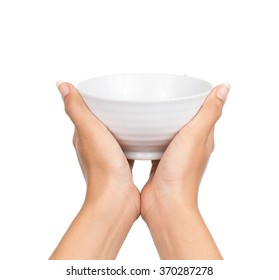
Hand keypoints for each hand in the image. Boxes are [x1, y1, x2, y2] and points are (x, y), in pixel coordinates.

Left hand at [50, 82, 139, 258]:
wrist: (116, 199)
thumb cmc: (104, 168)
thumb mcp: (89, 131)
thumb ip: (77, 108)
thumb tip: (61, 85)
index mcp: (84, 136)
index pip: (86, 112)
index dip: (94, 100)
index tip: (107, 90)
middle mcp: (94, 146)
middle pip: (102, 122)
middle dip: (112, 110)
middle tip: (127, 98)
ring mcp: (108, 156)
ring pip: (115, 134)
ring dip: (123, 124)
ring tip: (137, 113)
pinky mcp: (121, 164)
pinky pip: (126, 146)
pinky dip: (132, 139)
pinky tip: (143, 136)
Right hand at [141, 84, 229, 258]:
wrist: (164, 204)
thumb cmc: (180, 174)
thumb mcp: (196, 136)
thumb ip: (209, 112)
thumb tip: (225, 88)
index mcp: (202, 138)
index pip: (203, 112)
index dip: (196, 99)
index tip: (183, 86)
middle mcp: (190, 146)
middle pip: (184, 121)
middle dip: (175, 107)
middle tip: (161, 94)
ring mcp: (174, 154)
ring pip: (169, 132)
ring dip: (162, 121)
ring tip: (148, 108)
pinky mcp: (160, 161)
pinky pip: (156, 143)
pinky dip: (151, 135)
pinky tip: (140, 130)